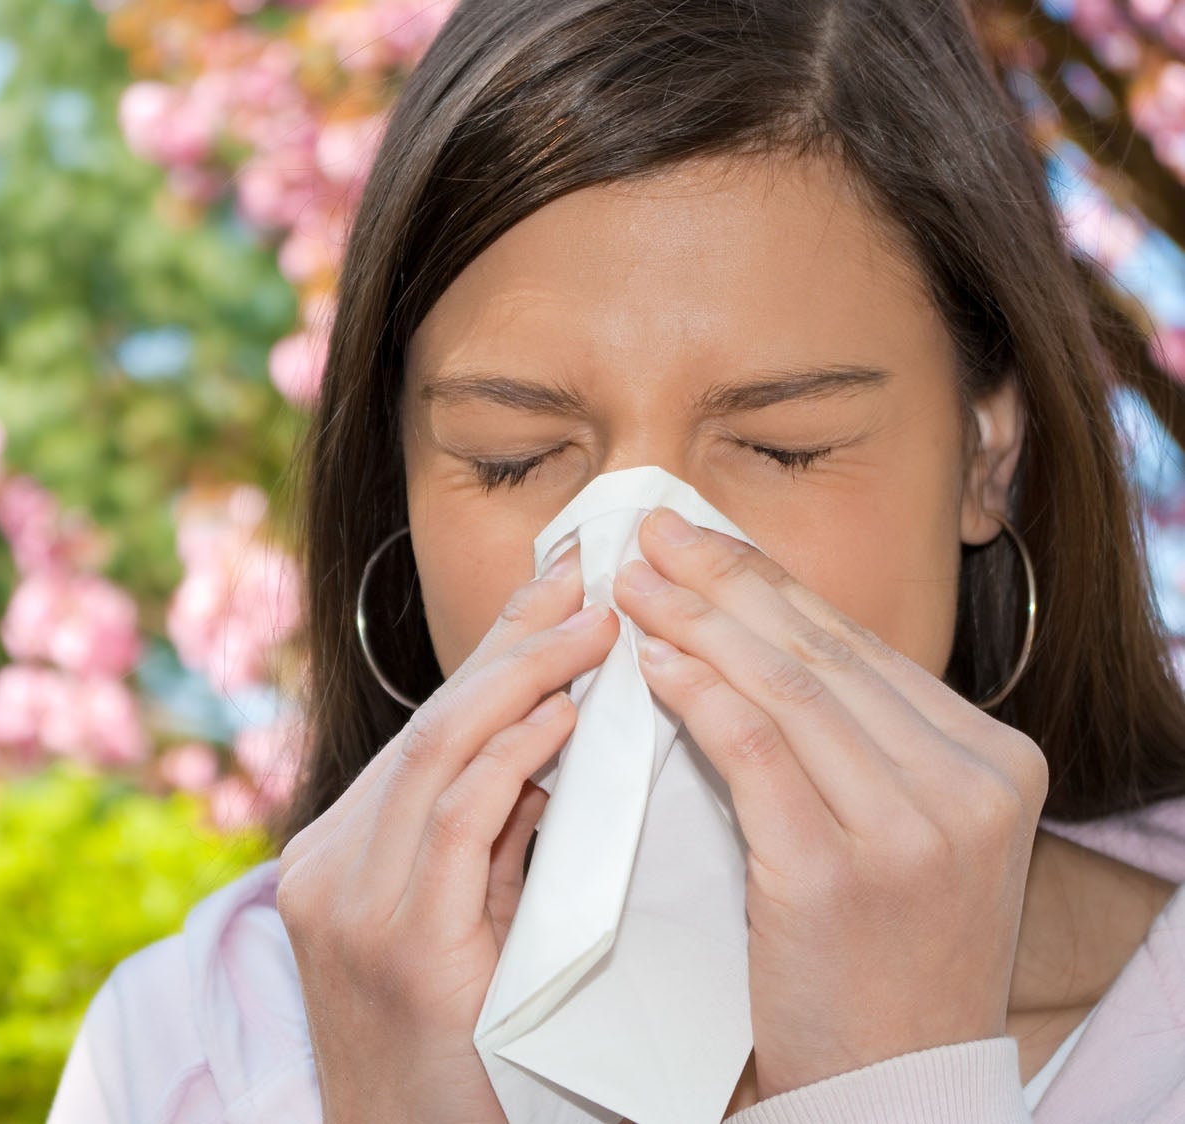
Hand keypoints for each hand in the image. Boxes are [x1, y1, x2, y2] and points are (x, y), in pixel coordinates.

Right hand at [276, 544, 619, 1123]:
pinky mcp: (401, 948)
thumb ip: (488, 843)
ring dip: (523, 680)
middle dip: (512, 642)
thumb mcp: (457, 930)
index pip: (427, 729)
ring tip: (594, 630)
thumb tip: (556, 750)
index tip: (554, 589)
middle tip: (582, 579)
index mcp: (339, 854)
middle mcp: (331, 866)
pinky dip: (513, 759)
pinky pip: (458, 823)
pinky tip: (563, 718)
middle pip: (430, 723)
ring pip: (438, 753)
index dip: (492, 651)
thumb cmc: (455, 1057)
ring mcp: (355, 905)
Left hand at [612, 507, 1048, 1099]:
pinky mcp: (839, 875)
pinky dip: (697, 696)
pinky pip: (754, 752)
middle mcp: (971, 783)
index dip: (769, 582)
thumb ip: (858, 742)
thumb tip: (752, 634)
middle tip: (650, 535)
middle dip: (725, 580)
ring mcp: (913, 829)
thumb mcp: (905, 834)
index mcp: (995, 759)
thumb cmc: (881, 958)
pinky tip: (651, 663)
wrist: (895, 1088)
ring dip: (698, 622)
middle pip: (822, 651)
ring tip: (633, 584)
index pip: (859, 645)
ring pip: (788, 687)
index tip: (700, 540)